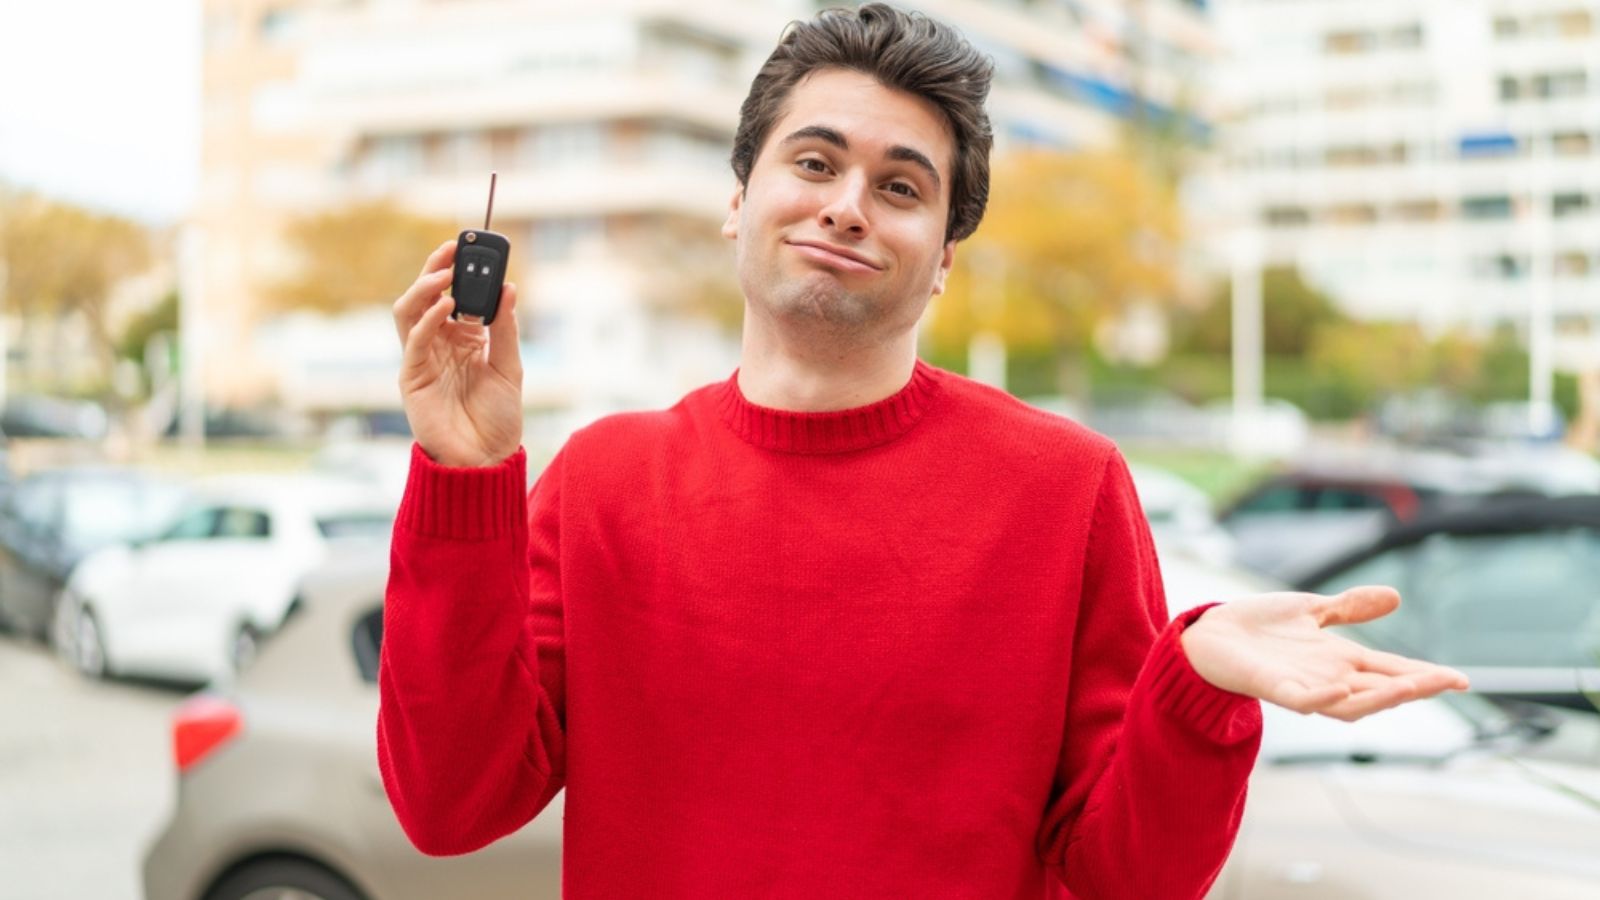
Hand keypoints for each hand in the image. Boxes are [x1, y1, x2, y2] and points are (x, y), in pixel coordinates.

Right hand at [394, 240, 522, 466]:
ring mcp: (423, 360)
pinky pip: (414, 341)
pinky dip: (428, 320)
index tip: (472, 247)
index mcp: (462, 340)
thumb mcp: (510, 368)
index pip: (454, 295)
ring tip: (444, 273)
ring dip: (424, 288)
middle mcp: (439, 345)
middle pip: (426, 296)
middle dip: (436, 269)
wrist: (486, 461)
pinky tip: (447, 305)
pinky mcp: (413, 378)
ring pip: (409, 311)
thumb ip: (506, 329)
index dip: (458, 271)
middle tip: (452, 247)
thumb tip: (509, 288)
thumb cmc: (498, 419)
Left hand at [1179, 585, 1469, 721]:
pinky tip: (1341, 687)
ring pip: (1350, 704)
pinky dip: (1323, 697)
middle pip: (1380, 690)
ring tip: (1411, 686)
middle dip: (1415, 687)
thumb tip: (1395, 597)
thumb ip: (1349, 608)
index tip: (1460, 679)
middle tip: (1450, 682)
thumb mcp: (1311, 610)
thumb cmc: (1257, 626)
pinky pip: (1302, 701)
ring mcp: (1302, 686)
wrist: (1208, 634)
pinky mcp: (1273, 688)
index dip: (1424, 675)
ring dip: (1380, 697)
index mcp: (1339, 660)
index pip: (1391, 670)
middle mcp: (1327, 678)